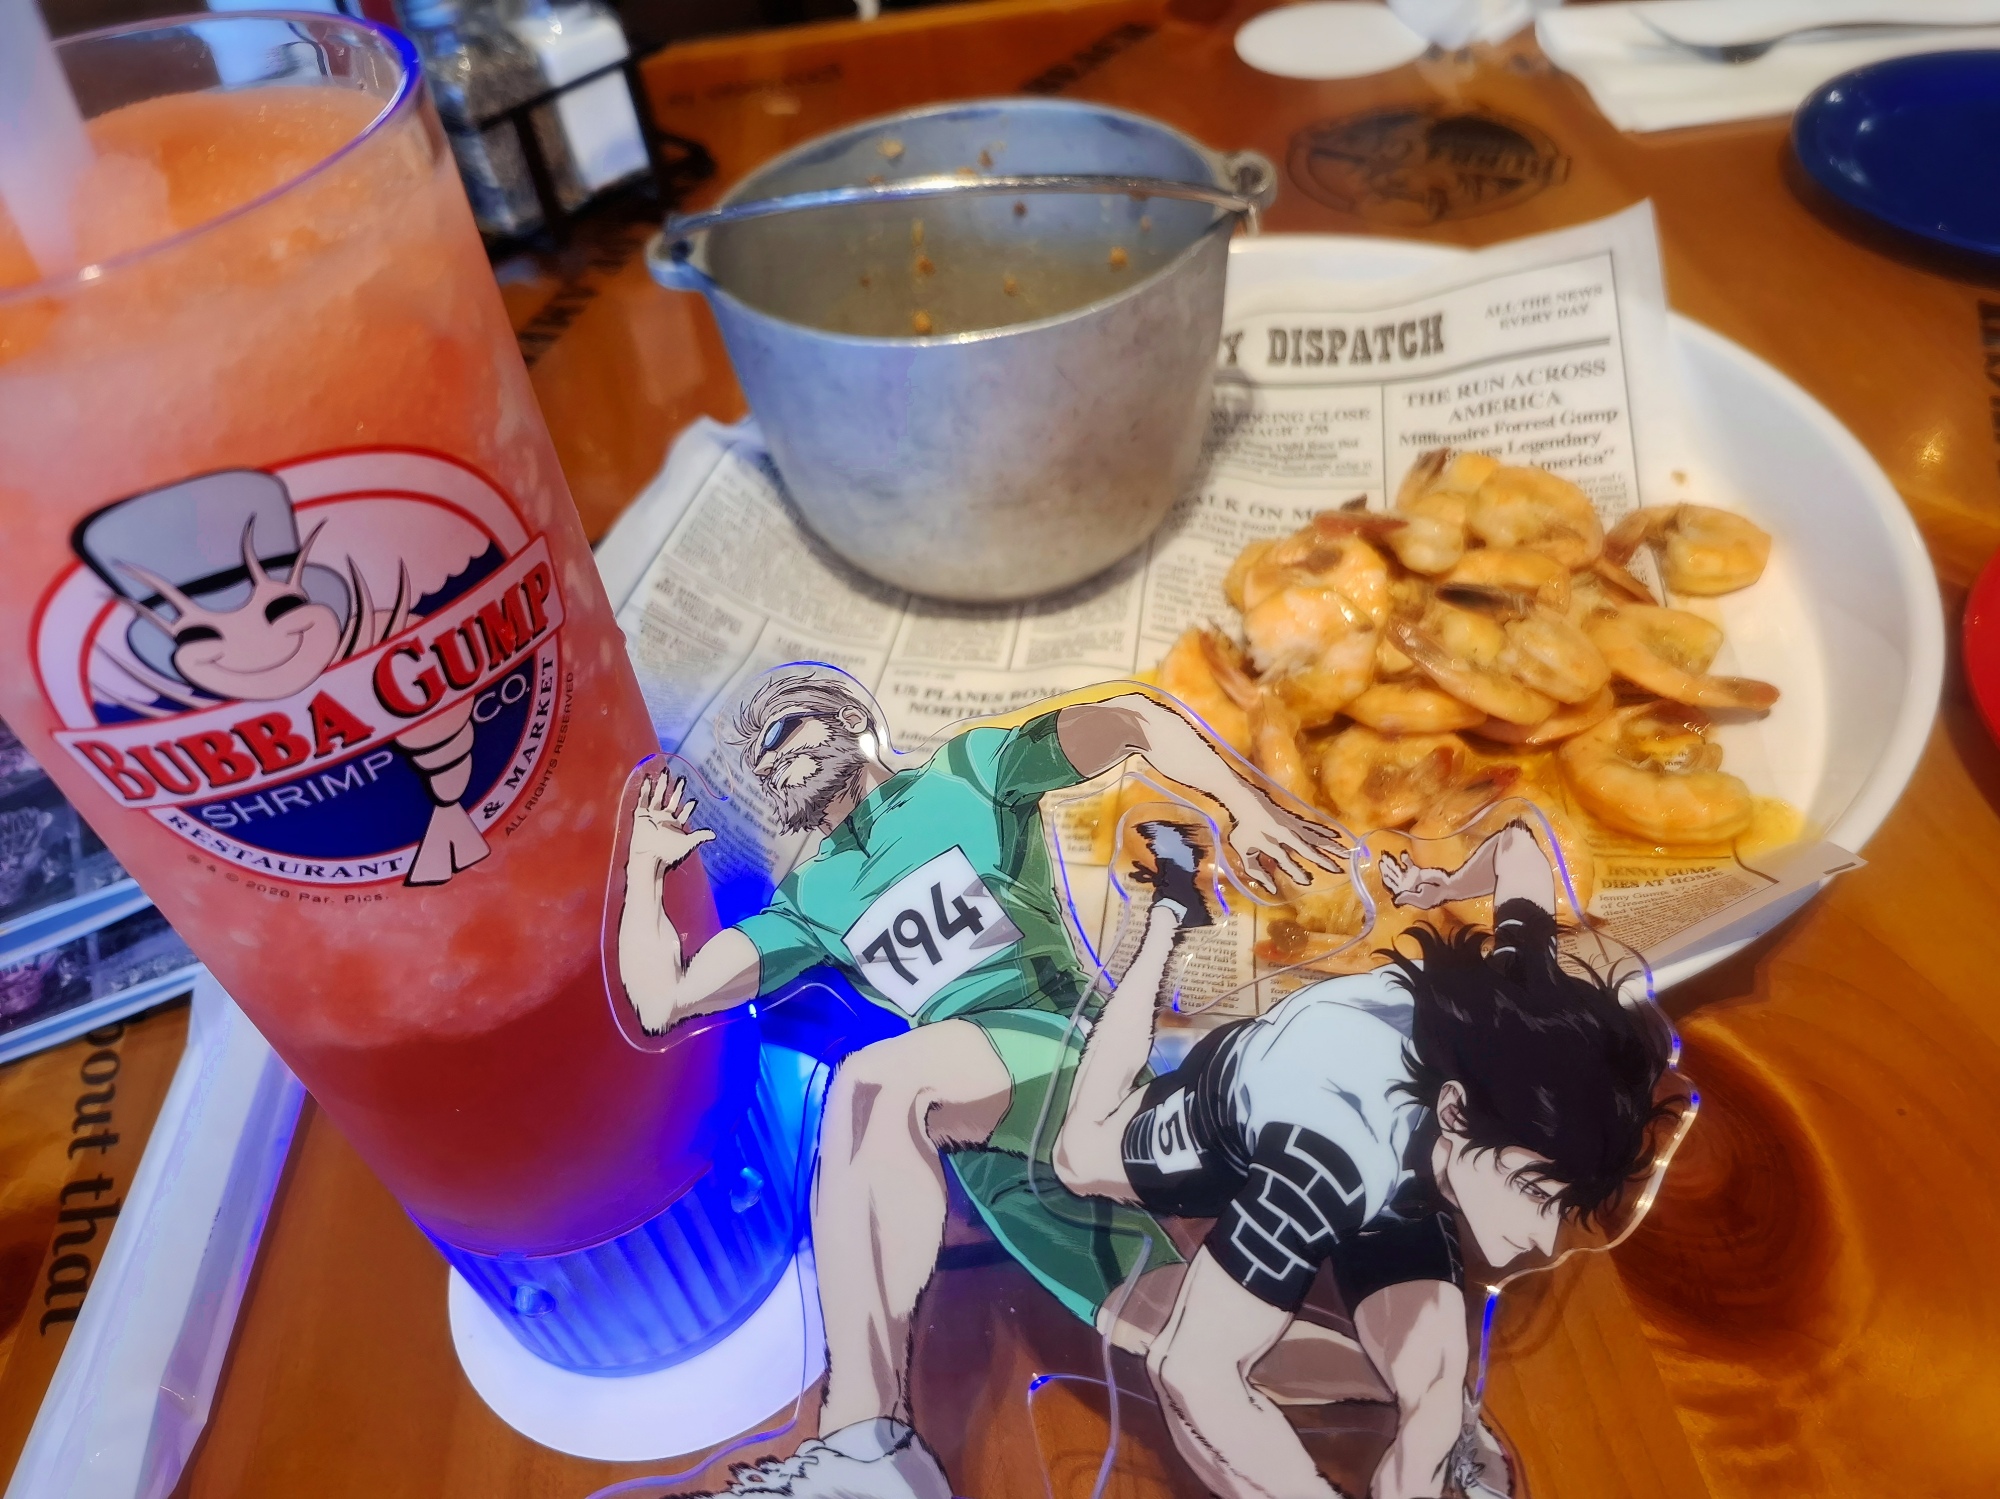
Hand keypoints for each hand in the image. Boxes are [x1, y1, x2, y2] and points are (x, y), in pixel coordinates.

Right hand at [628, 772, 714, 872]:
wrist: (649, 858)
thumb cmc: (668, 852)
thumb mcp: (687, 843)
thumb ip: (699, 836)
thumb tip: (713, 834)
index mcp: (674, 825)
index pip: (683, 812)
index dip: (688, 807)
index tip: (694, 800)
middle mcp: (663, 818)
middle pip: (670, 799)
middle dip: (676, 789)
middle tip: (682, 777)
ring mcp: (652, 815)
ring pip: (657, 796)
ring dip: (661, 785)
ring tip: (665, 772)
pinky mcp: (640, 815)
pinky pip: (643, 799)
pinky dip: (645, 789)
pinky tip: (648, 779)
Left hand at [1220, 792, 1348, 896]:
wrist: (1246, 802)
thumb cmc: (1244, 829)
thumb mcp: (1244, 851)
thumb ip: (1256, 870)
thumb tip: (1271, 889)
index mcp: (1270, 843)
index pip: (1285, 860)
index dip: (1295, 871)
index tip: (1308, 881)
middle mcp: (1285, 834)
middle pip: (1307, 848)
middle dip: (1323, 860)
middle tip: (1339, 870)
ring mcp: (1293, 825)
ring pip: (1315, 837)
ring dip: (1331, 846)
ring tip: (1347, 853)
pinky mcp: (1296, 820)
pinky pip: (1313, 826)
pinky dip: (1325, 830)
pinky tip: (1337, 835)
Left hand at [1380, 853, 1451, 908]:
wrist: (1447, 887)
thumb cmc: (1435, 895)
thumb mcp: (1421, 899)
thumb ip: (1408, 898)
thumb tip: (1394, 899)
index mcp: (1404, 893)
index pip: (1391, 885)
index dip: (1386, 879)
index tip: (1381, 871)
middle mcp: (1404, 885)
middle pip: (1393, 876)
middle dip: (1386, 869)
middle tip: (1380, 860)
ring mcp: (1410, 878)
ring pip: (1398, 869)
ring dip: (1392, 863)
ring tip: (1385, 855)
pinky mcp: (1417, 871)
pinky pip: (1408, 864)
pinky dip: (1405, 859)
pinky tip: (1403, 854)